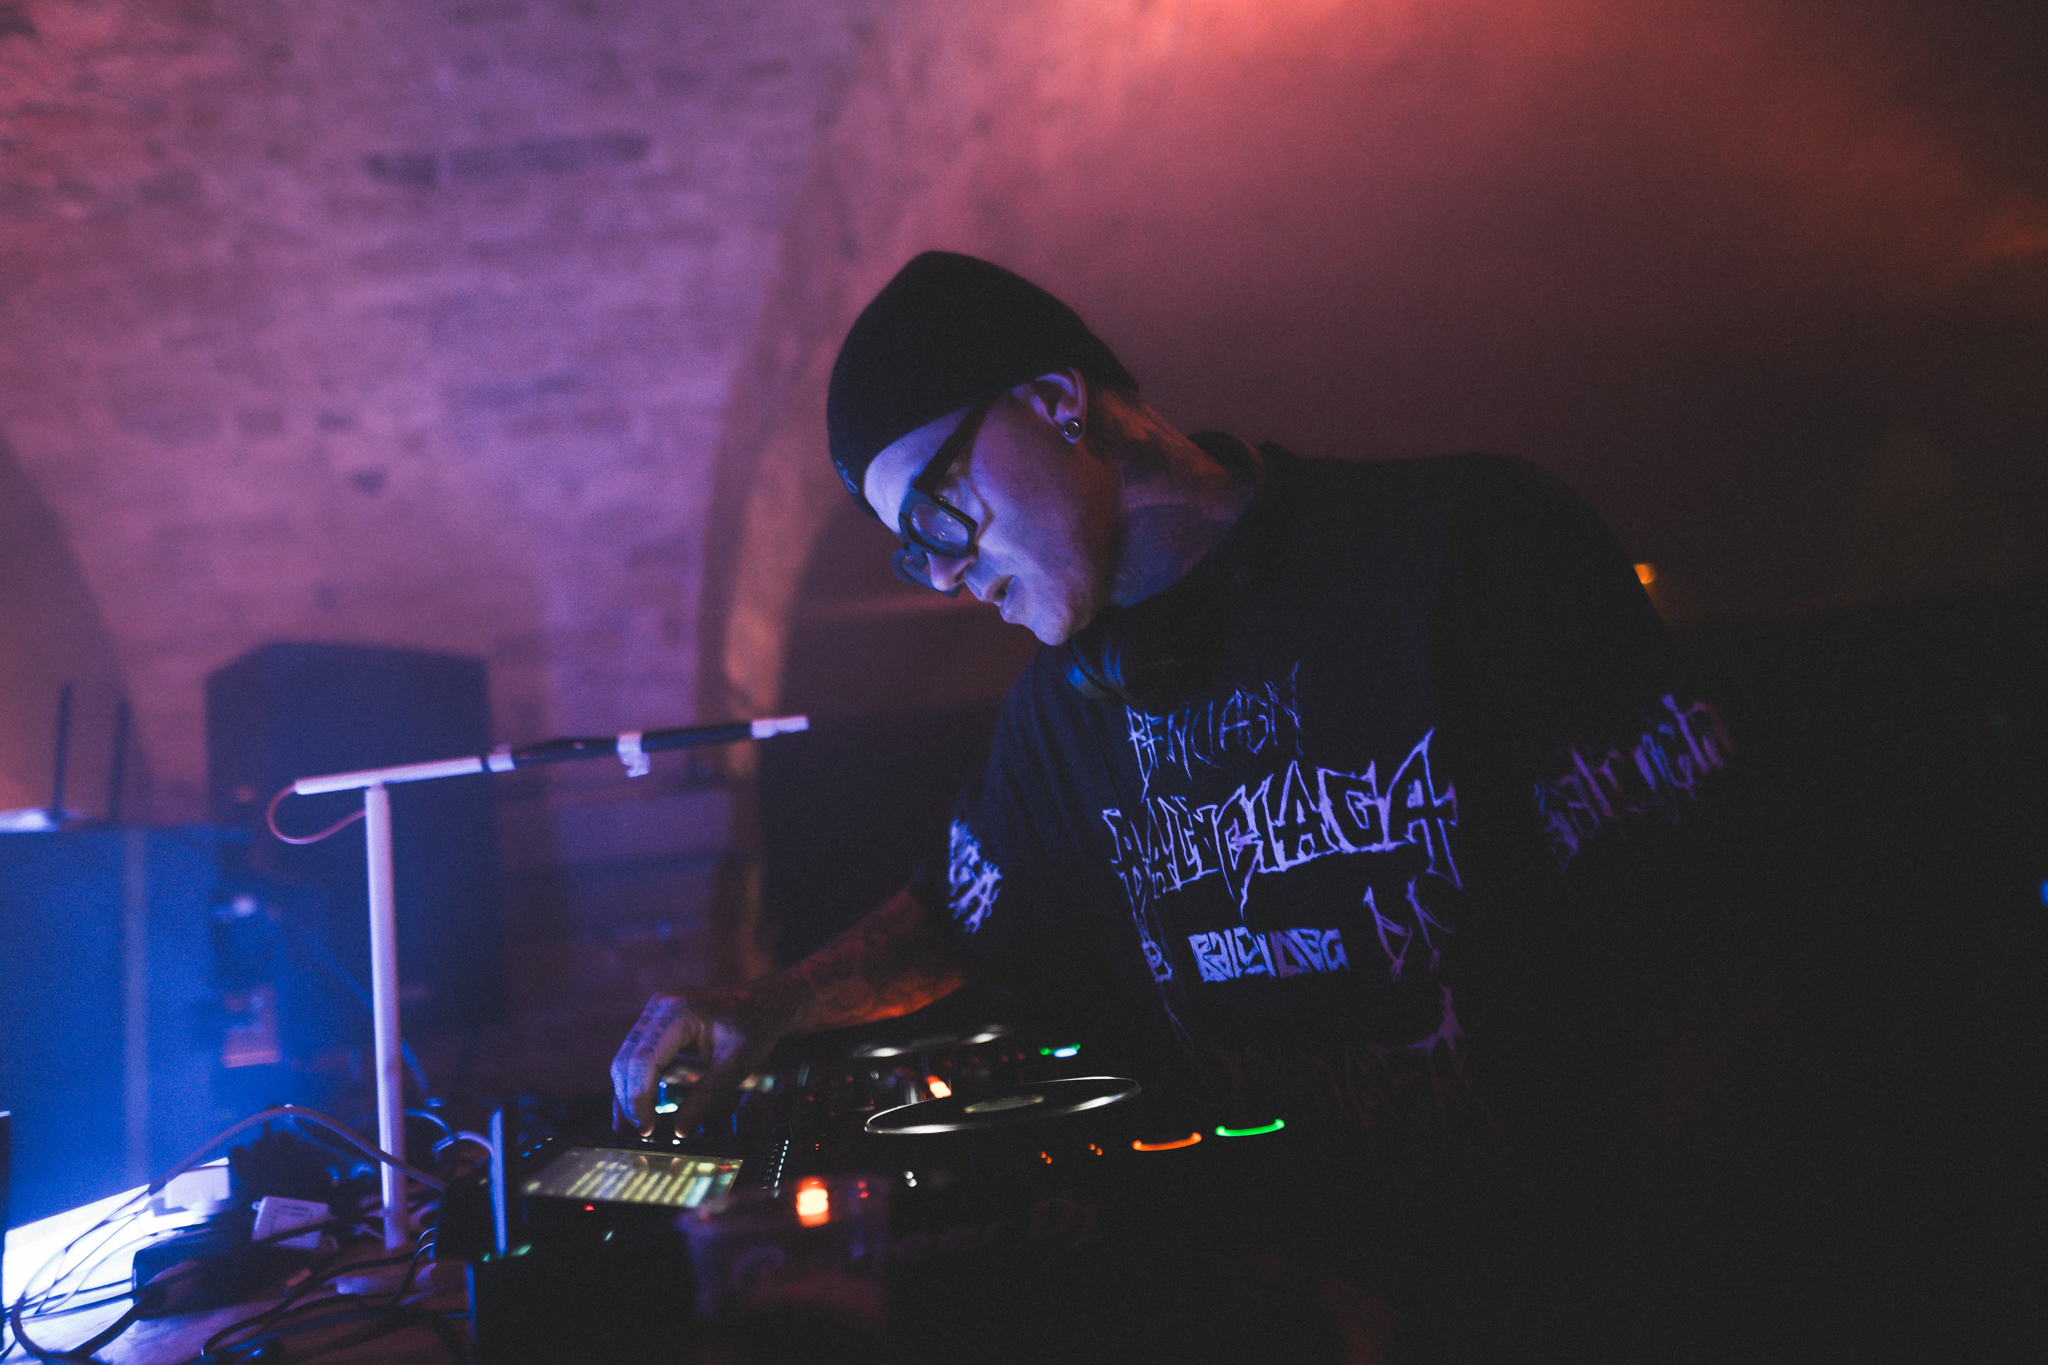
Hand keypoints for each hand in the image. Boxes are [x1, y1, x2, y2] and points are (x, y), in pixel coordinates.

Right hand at [609, 992, 783, 1135]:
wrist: (766, 1001)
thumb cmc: (756, 1026)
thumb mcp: (737, 1064)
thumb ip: (707, 1096)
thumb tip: (679, 1131)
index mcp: (677, 1012)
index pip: (643, 1060)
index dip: (639, 1098)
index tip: (646, 1129)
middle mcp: (659, 1007)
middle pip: (628, 1060)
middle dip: (630, 1100)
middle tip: (641, 1134)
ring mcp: (656, 1014)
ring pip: (628, 1060)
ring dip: (629, 1094)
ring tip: (635, 1128)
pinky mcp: (658, 1025)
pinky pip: (639, 1057)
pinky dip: (637, 1084)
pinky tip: (637, 1111)